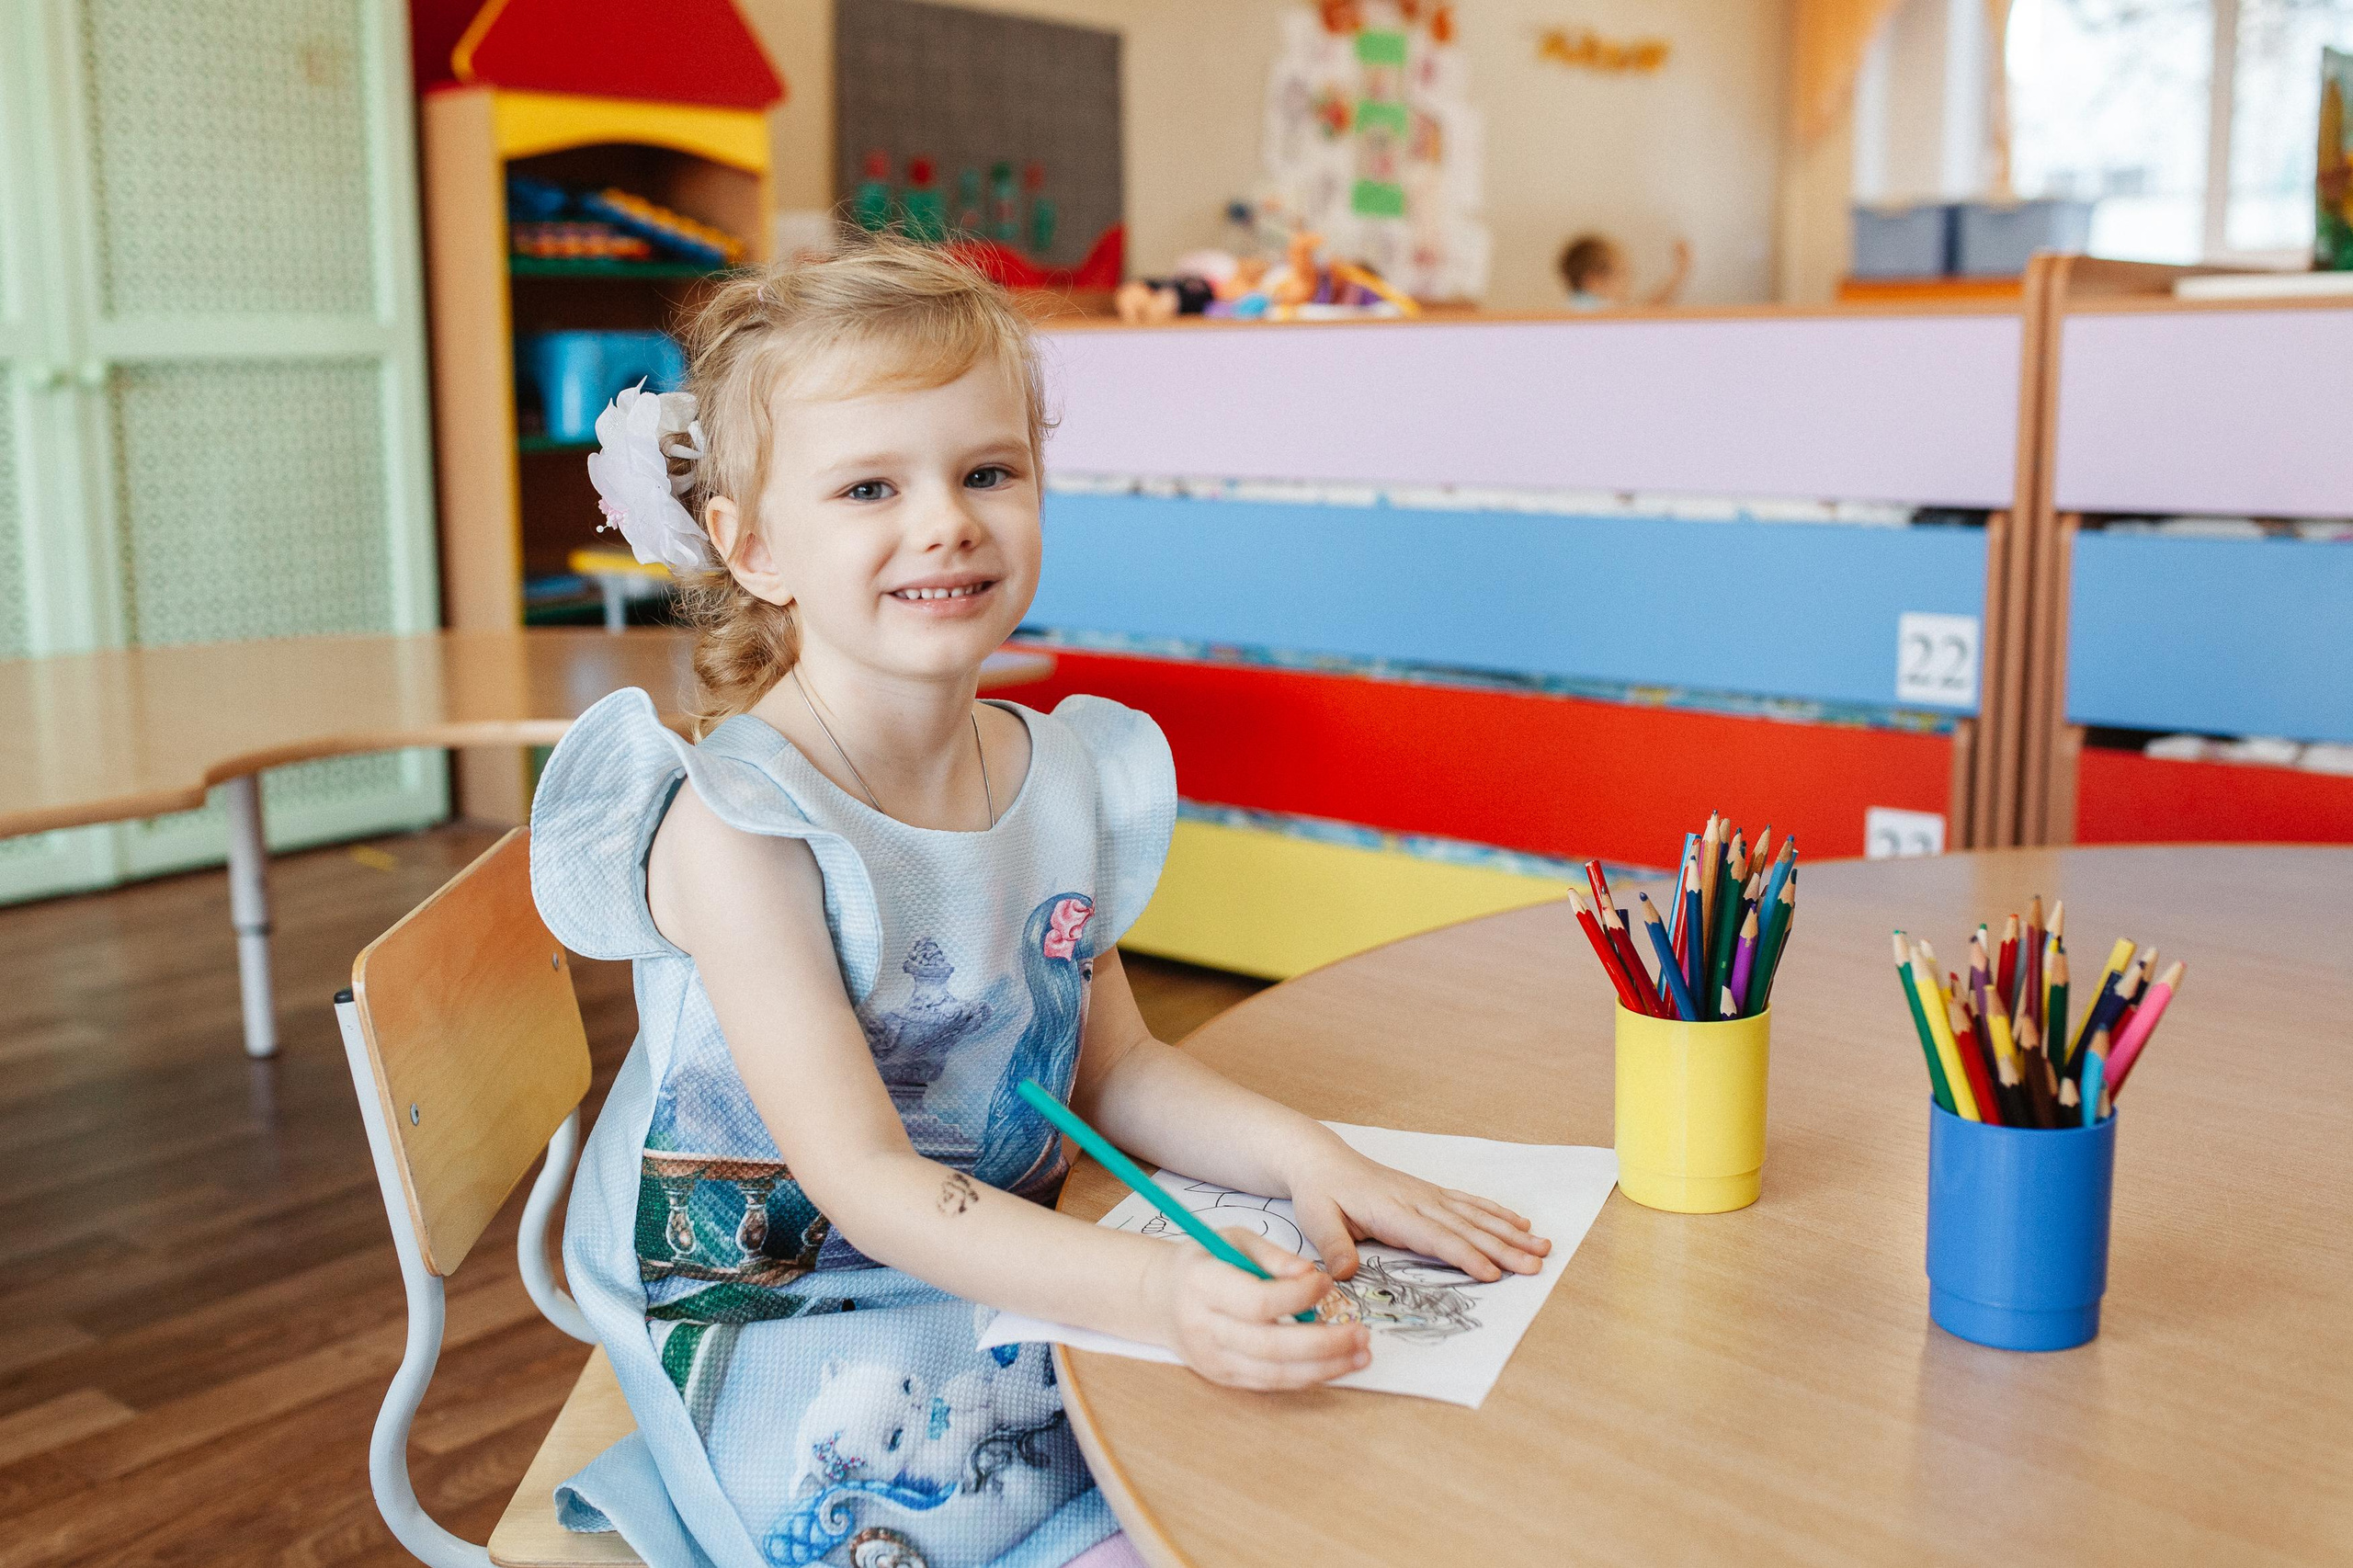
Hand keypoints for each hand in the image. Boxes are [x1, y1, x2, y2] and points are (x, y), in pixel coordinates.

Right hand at [1146, 1230, 1368, 1390]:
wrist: (1162, 1298)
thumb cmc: (1205, 1261)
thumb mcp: (1233, 1239)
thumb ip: (1272, 1255)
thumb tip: (1310, 1274)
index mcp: (1202, 1285)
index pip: (1257, 1301)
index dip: (1298, 1295)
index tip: (1328, 1283)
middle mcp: (1203, 1327)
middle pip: (1270, 1345)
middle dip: (1323, 1343)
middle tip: (1361, 1332)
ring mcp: (1212, 1359)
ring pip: (1274, 1373)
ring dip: (1324, 1367)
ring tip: (1361, 1354)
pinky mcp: (1223, 1378)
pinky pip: (1270, 1383)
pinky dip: (1306, 1377)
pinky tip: (1335, 1365)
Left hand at [1284, 1139, 1550, 1282]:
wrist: (1323, 1161)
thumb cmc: (1320, 1194)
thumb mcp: (1317, 1220)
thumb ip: (1334, 1247)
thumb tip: (1345, 1274)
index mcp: (1393, 1211)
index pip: (1435, 1238)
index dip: (1465, 1256)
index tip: (1493, 1273)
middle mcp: (1417, 1201)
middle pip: (1467, 1228)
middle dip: (1504, 1248)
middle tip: (1537, 1265)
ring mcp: (1428, 1195)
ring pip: (1476, 1216)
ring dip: (1511, 1232)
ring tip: (1543, 1246)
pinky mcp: (1430, 1193)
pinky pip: (1470, 1203)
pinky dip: (1497, 1213)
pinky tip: (1520, 1223)